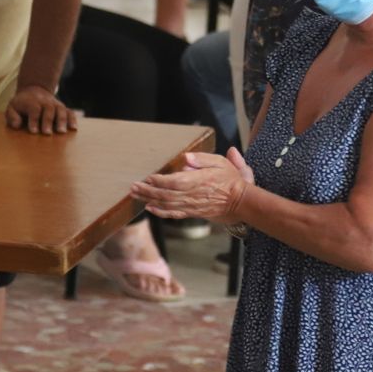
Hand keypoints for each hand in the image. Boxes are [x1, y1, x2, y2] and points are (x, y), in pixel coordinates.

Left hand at [4, 84, 78, 134]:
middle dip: (48, 121)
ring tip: (61, 132)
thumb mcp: (12, 107)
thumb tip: (17, 125)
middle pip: (48, 110)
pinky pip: (70, 112)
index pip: (34, 109)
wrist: (34, 90)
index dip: (34, 120)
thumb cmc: (21, 104)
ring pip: (61, 110)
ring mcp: (55, 104)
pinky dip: (73, 119)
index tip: (33, 131)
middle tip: (47, 133)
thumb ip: (12, 116)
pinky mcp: (62, 108)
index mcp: (32, 102)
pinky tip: (74, 128)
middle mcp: (45, 102)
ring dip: (62, 121)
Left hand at [131, 148, 254, 223]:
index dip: (159, 181)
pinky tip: (149, 208)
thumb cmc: (231, 180)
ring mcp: (191, 206)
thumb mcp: (221, 163)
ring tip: (135, 195)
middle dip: (147, 190)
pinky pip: (173, 214)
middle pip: (165, 194)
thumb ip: (203, 159)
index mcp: (198, 181)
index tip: (147, 177)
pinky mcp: (192, 212)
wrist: (240, 202)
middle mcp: (192, 195)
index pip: (174, 182)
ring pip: (166, 204)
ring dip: (149, 199)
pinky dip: (159, 212)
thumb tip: (186, 157)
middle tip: (133, 187)